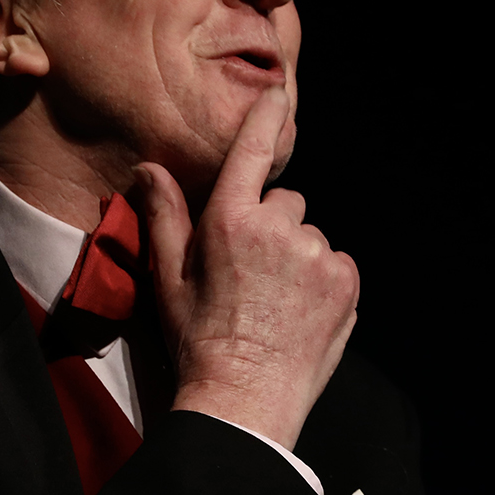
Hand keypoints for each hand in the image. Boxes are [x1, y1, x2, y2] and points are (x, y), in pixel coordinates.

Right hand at [135, 85, 359, 446]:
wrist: (243, 401)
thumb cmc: (197, 341)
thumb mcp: (167, 278)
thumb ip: (163, 216)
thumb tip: (148, 167)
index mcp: (229, 222)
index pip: (252, 152)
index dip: (266, 118)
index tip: (278, 93)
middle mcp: (278, 229)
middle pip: (284, 202)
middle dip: (271, 225)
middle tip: (250, 272)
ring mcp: (317, 255)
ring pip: (310, 236)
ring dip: (297, 256)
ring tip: (274, 301)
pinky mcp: (346, 281)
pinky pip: (335, 263)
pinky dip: (322, 280)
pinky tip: (298, 311)